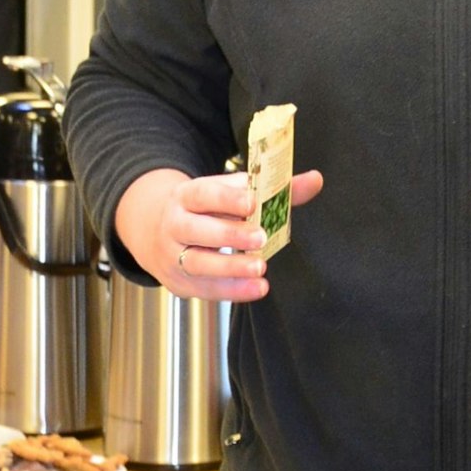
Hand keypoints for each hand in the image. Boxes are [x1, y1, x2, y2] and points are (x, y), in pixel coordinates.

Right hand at [114, 166, 323, 300]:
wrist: (156, 232)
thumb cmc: (206, 210)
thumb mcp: (230, 195)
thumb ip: (273, 190)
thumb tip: (314, 180)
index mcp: (187, 196)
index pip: (203, 194)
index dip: (227, 199)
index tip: (252, 202)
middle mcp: (175, 224)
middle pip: (196, 229)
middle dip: (229, 234)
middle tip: (260, 239)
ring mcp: (173, 255)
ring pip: (197, 262)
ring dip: (229, 268)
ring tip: (259, 269)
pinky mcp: (180, 281)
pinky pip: (205, 288)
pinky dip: (231, 290)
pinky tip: (256, 288)